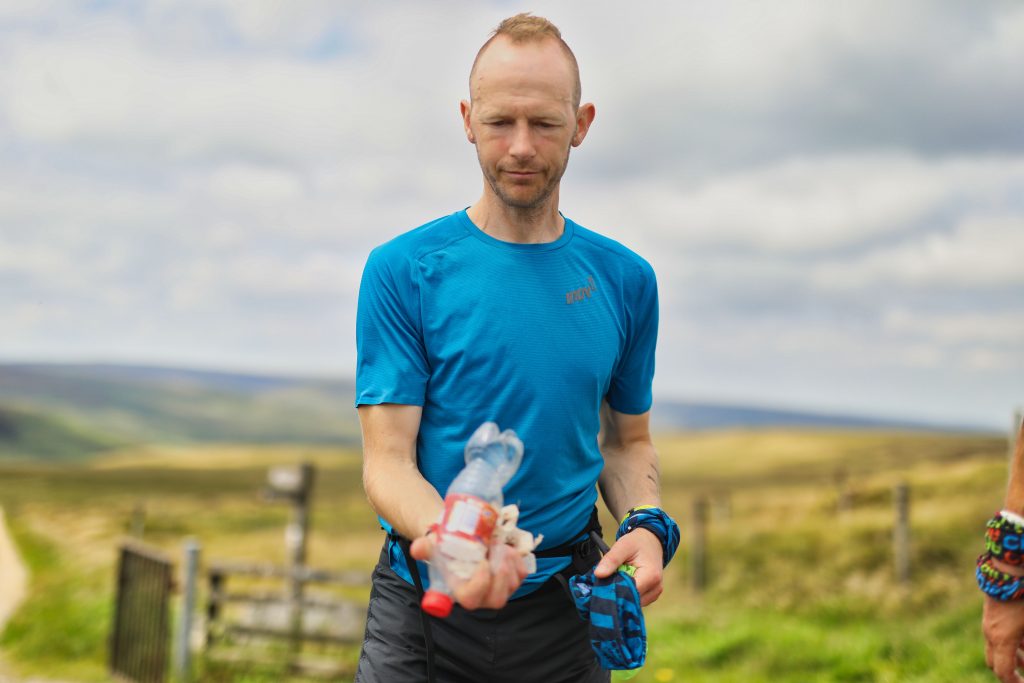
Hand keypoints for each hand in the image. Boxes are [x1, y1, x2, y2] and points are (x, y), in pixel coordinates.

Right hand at [409, 533, 528, 610]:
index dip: (480, 584)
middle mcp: (481, 597)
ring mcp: (500, 590)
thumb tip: (418, 547)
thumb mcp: (433, 545)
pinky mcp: (513, 580)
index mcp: (461, 592)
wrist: (461, 541)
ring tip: (497, 544)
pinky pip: (522, 572)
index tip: (482, 562)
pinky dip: (517, 558)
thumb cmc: (445, 548)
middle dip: (501, 574)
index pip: (471, 599)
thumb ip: (424, 548)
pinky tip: (505, 548)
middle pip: (498, 599)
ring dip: (508, 561)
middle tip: (496, 549)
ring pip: (513, 583)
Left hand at [593, 527, 663, 605]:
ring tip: (616, 579)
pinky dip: (628, 593)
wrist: (651, 541)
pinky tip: (623, 583)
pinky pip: (636, 600)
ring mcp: (655, 593)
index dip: (614, 591)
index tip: (601, 586)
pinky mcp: (652, 595)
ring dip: (622, 594)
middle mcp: (656, 588)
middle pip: (631, 599)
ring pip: (633, 602)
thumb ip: (611, 560)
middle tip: (606, 582)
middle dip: (617, 593)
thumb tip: (598, 574)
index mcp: (651, 576)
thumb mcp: (623, 546)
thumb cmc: (637, 543)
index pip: (629, 593)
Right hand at [984, 595, 1023, 681]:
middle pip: (995, 663)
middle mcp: (991, 634)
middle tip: (1023, 675)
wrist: (1008, 571)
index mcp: (1002, 640)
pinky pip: (995, 636)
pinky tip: (1022, 639)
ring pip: (995, 649)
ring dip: (1010, 656)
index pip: (1003, 672)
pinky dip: (1007, 643)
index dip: (1014, 682)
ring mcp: (988, 623)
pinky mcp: (990, 615)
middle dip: (1010, 671)